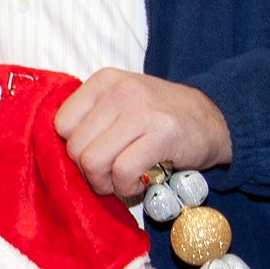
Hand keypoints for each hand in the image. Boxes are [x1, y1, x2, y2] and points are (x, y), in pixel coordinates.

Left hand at [54, 69, 231, 198]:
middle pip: (75, 147)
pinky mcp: (161, 134)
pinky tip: (138, 183)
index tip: (97, 154)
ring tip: (123, 179)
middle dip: (89, 172)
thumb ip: (90, 119)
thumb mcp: (121, 104)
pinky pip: (122, 172)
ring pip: (92, 162)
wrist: (215, 119)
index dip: (74, 149)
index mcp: (103, 80)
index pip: (61, 125)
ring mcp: (142, 111)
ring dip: (106, 183)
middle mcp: (120, 90)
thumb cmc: (159, 118)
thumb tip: (54, 153)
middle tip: (111, 173)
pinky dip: (126, 187)